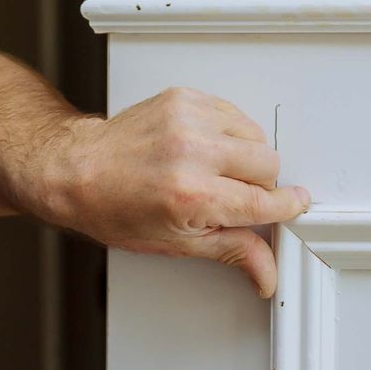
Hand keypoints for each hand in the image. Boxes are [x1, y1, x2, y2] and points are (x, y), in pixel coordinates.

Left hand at [51, 88, 309, 298]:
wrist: (78, 170)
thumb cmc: (115, 209)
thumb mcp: (176, 243)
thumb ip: (232, 251)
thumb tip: (267, 272)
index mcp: (191, 194)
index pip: (263, 201)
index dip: (283, 207)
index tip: (292, 206)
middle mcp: (192, 151)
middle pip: (268, 164)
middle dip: (258, 184)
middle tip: (229, 196)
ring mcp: (188, 119)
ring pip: (255, 136)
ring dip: (244, 156)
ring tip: (213, 172)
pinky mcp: (185, 97)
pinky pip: (233, 114)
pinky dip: (227, 133)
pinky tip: (203, 149)